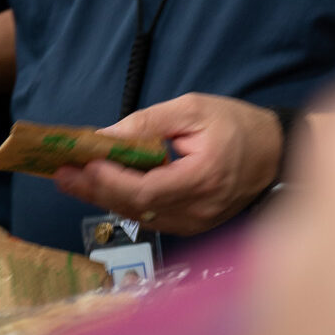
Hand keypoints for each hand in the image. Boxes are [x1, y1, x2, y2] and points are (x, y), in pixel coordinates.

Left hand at [51, 93, 282, 235]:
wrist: (273, 153)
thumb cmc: (235, 125)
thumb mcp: (191, 109)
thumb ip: (146, 123)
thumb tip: (104, 137)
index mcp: (204, 176)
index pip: (147, 190)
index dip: (111, 181)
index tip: (83, 164)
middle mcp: (200, 208)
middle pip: (137, 207)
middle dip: (95, 190)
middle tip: (61, 174)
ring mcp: (198, 223)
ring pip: (140, 216)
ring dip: (104, 198)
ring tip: (71, 180)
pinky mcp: (194, 225)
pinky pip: (152, 217)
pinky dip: (125, 202)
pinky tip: (101, 188)